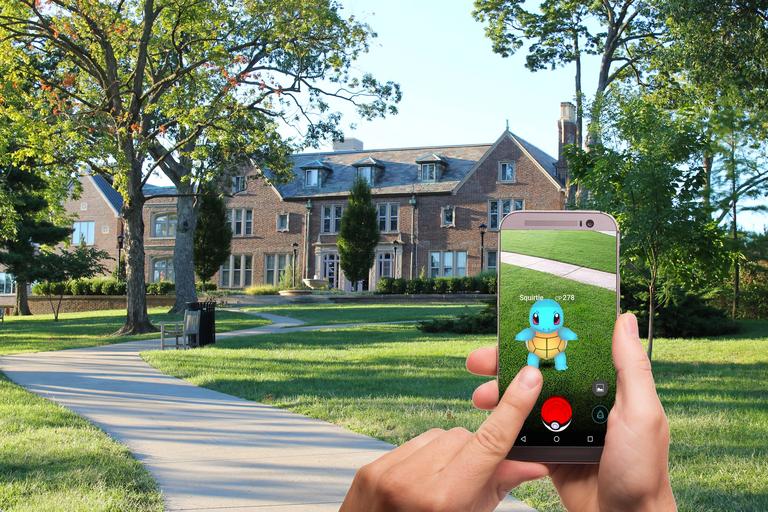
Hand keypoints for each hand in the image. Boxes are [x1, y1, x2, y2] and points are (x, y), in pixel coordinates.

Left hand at [340, 366, 547, 511]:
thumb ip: (498, 487)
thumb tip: (534, 463)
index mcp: (445, 499)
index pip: (489, 443)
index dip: (513, 409)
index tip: (528, 378)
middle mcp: (413, 481)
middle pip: (464, 437)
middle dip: (475, 453)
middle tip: (471, 481)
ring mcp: (388, 472)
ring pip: (438, 435)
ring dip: (448, 453)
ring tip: (442, 486)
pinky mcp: (372, 467)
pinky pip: (412, 443)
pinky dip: (425, 456)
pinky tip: (421, 480)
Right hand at [467, 313, 676, 511]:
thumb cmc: (642, 471)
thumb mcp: (641, 413)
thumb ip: (630, 368)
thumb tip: (623, 320)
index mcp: (608, 387)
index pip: (571, 351)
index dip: (542, 336)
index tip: (515, 327)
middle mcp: (584, 401)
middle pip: (541, 373)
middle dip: (509, 364)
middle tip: (481, 360)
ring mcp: (565, 425)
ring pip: (527, 400)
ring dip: (501, 394)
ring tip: (481, 395)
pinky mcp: (550, 449)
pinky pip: (522, 431)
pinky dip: (506, 423)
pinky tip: (490, 418)